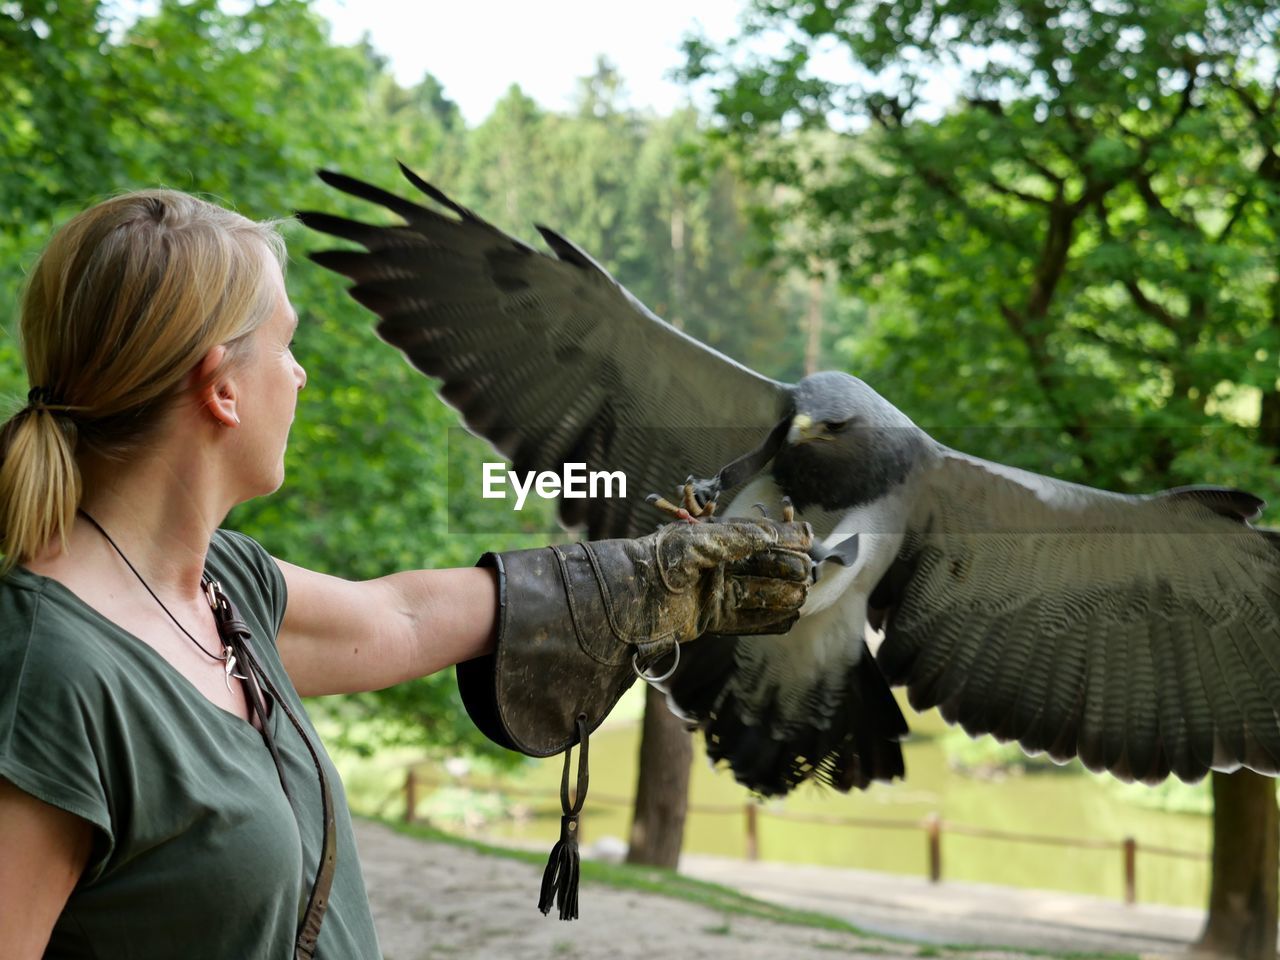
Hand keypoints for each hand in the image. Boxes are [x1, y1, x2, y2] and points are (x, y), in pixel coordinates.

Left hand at [582, 517, 812, 645]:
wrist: (626, 599)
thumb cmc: (659, 561)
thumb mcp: (702, 541)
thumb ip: (740, 537)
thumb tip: (778, 532)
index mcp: (710, 540)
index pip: (755, 538)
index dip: (782, 538)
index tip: (808, 539)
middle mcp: (712, 565)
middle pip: (758, 567)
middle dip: (784, 568)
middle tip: (809, 572)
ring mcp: (710, 593)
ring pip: (754, 594)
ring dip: (778, 595)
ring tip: (803, 596)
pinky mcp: (705, 619)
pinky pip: (742, 620)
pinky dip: (765, 620)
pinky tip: (786, 618)